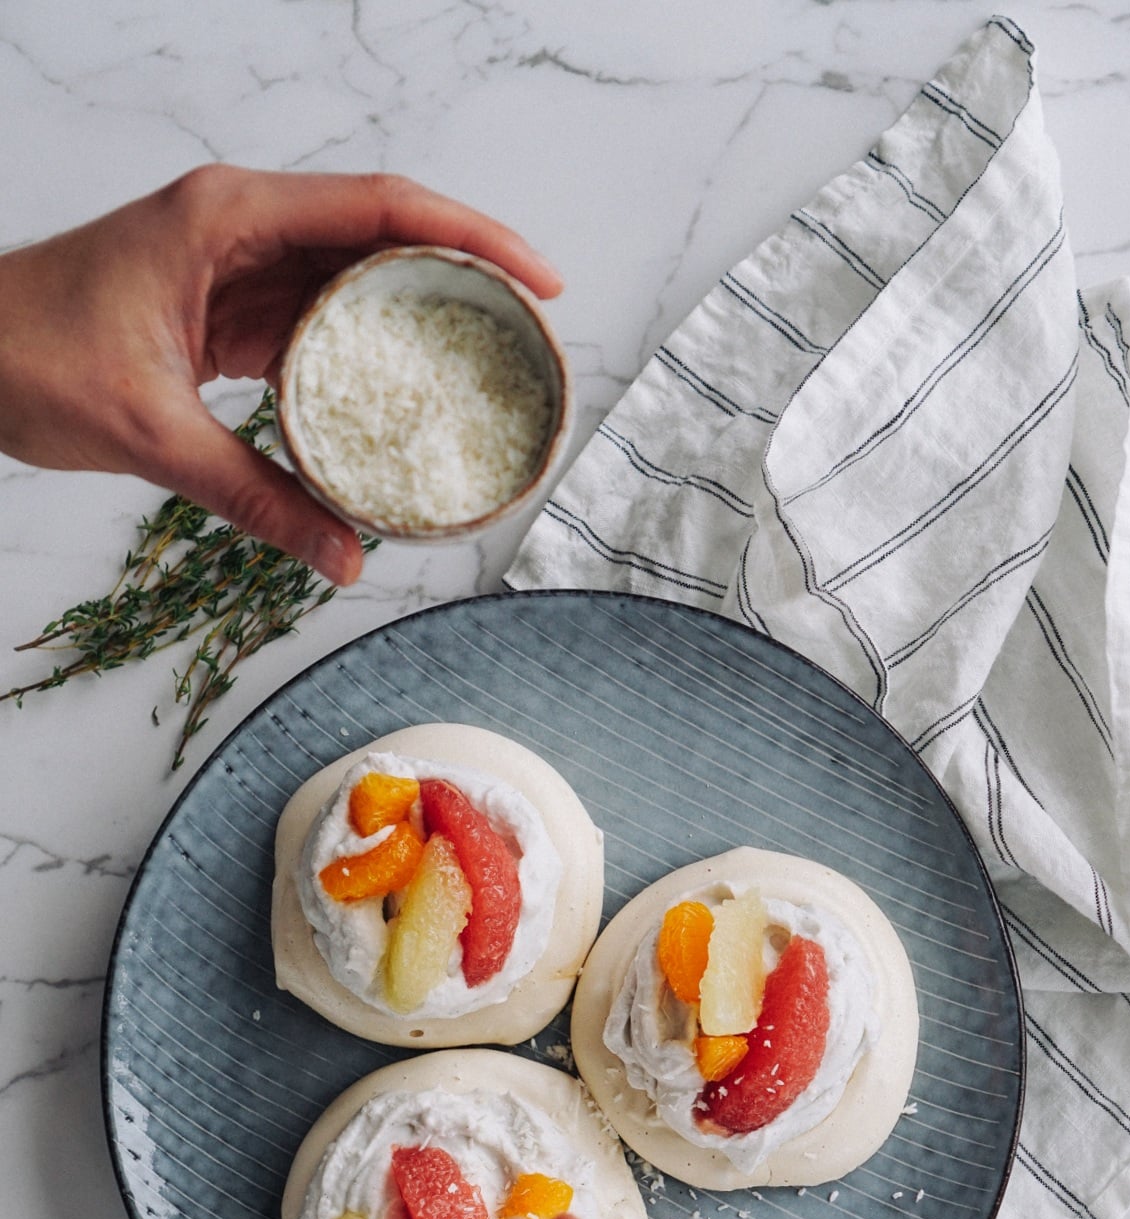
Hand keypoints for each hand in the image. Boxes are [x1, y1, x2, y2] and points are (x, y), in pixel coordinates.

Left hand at [0, 166, 561, 581]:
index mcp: (226, 215)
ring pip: (355, 279)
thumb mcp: (150, 434)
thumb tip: (341, 559)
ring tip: (490, 364)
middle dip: (466, 276)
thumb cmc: (26, 356)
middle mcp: (241, 225)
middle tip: (531, 333)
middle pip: (382, 234)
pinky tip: (407, 397)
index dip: (471, 236)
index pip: (378, 206)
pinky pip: (318, 324)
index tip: (536, 279)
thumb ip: (254, 497)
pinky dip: (367, 357)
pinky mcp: (227, 309)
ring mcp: (235, 265)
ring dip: (422, 317)